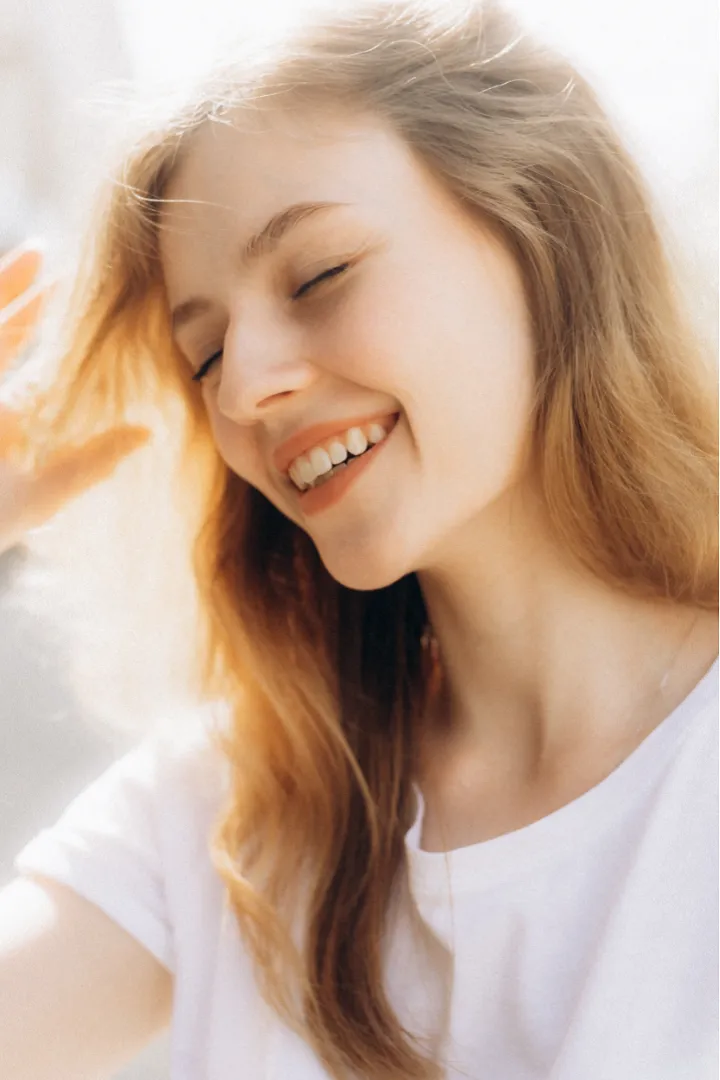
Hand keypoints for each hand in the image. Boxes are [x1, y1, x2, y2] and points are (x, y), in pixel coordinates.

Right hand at [0, 244, 149, 554]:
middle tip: (58, 257)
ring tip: (35, 254)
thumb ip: (90, 463)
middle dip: (22, 292)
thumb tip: (146, 433)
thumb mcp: (42, 495)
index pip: (30, 357)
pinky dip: (1, 309)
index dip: (52, 322)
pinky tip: (15, 284)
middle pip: (3, 332)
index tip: (86, 288)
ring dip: (5, 289)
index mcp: (7, 414)